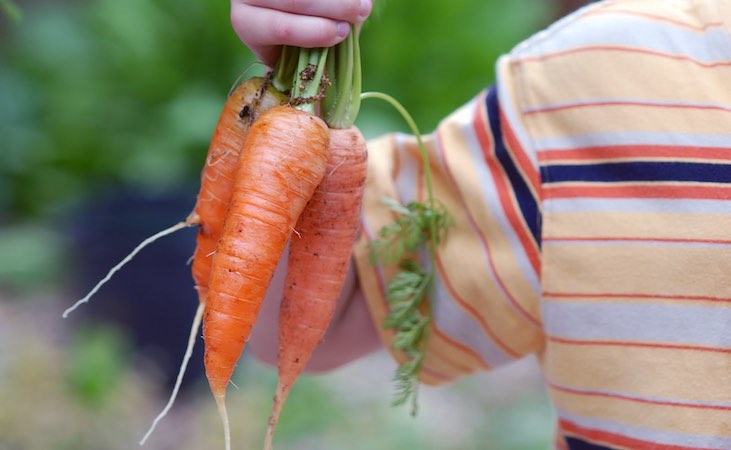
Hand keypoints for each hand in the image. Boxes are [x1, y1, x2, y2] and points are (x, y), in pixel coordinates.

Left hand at [231, 0, 372, 66]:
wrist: (286, 6)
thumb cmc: (297, 37)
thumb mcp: (294, 57)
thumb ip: (310, 75)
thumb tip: (328, 117)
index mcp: (249, 24)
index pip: (278, 27)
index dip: (311, 31)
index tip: (340, 34)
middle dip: (332, 7)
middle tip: (360, 14)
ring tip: (364, 5)